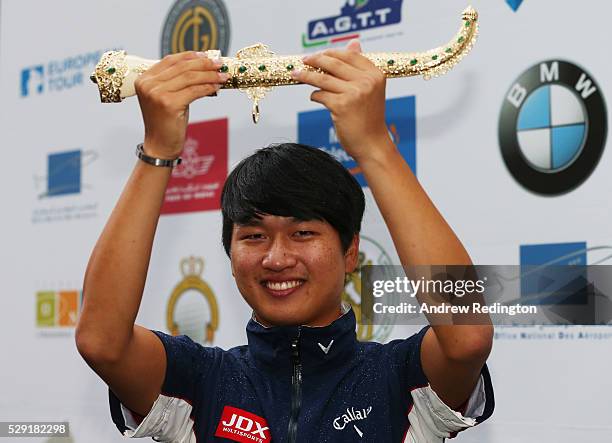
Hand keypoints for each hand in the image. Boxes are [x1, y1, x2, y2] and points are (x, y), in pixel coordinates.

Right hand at [134, 51, 228, 158]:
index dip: (191, 56)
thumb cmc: (166, 121)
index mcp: (144, 79)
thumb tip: (203, 65)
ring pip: (190, 77)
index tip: (207, 56)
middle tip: (220, 64)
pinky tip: (217, 87)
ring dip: (209, 75)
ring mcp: (157, 94)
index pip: (171, 60)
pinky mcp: (169, 104)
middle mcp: (148, 84)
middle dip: (204, 64)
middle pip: (182, 67)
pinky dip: (208, 88)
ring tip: (222, 76)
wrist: (159, 145)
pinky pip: (194, 91)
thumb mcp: (169, 96)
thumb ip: (178, 80)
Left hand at [294, 40, 390, 161]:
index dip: (331, 52)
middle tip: (303, 60)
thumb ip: (360, 68)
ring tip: (296, 74)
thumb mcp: (370, 90)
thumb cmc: (369, 118)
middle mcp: (367, 82)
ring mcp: (354, 93)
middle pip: (334, 63)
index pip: (349, 55)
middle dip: (315, 60)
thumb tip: (353, 42)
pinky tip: (314, 97)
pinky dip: (314, 95)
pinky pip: (320, 95)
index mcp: (375, 74)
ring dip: (306, 75)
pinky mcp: (341, 106)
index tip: (318, 54)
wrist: (372, 144)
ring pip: (323, 78)